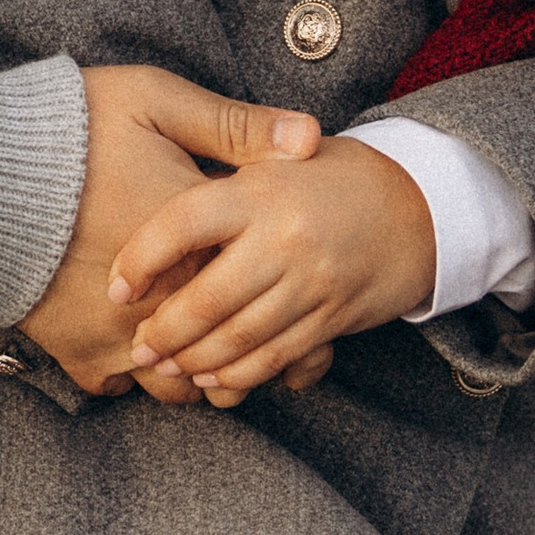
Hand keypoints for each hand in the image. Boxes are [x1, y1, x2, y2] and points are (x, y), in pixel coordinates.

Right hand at [18, 70, 307, 398]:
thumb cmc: (68, 127)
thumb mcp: (156, 103)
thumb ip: (235, 126)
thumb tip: (311, 138)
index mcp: (198, 242)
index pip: (270, 290)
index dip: (296, 304)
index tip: (310, 310)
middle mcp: (168, 303)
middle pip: (234, 353)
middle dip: (256, 355)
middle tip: (266, 344)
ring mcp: (121, 336)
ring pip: (181, 387)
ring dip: (196, 375)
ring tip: (203, 355)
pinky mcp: (77, 352)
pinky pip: (119, 387)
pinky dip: (131, 375)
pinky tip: (136, 348)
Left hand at [107, 131, 438, 406]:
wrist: (418, 206)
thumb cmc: (328, 176)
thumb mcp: (278, 154)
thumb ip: (221, 164)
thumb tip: (151, 170)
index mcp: (261, 189)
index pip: (184, 224)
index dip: (142, 259)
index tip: (116, 286)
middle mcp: (285, 237)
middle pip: (208, 298)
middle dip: (165, 331)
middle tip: (137, 346)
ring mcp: (312, 281)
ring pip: (240, 336)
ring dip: (196, 360)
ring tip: (165, 365)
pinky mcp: (333, 315)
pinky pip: (277, 355)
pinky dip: (241, 374)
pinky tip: (214, 379)